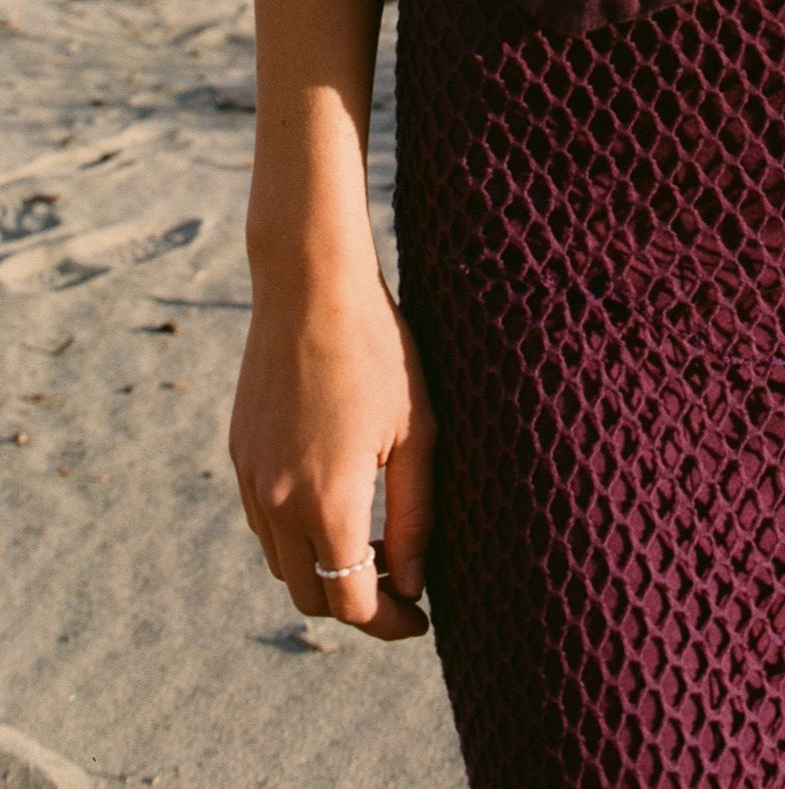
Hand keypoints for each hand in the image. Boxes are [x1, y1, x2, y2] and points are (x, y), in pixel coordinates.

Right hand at [229, 263, 436, 642]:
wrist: (309, 285)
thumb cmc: (378, 351)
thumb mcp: (418, 432)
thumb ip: (417, 516)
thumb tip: (413, 583)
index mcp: (326, 502)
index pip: (350, 602)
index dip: (388, 622)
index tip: (421, 619)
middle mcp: (278, 502)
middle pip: (310, 595)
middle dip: (355, 604)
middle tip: (402, 585)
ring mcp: (251, 479)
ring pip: (282, 562)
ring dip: (323, 570)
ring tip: (375, 545)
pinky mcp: (239, 454)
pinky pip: (264, 521)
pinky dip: (297, 535)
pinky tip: (336, 503)